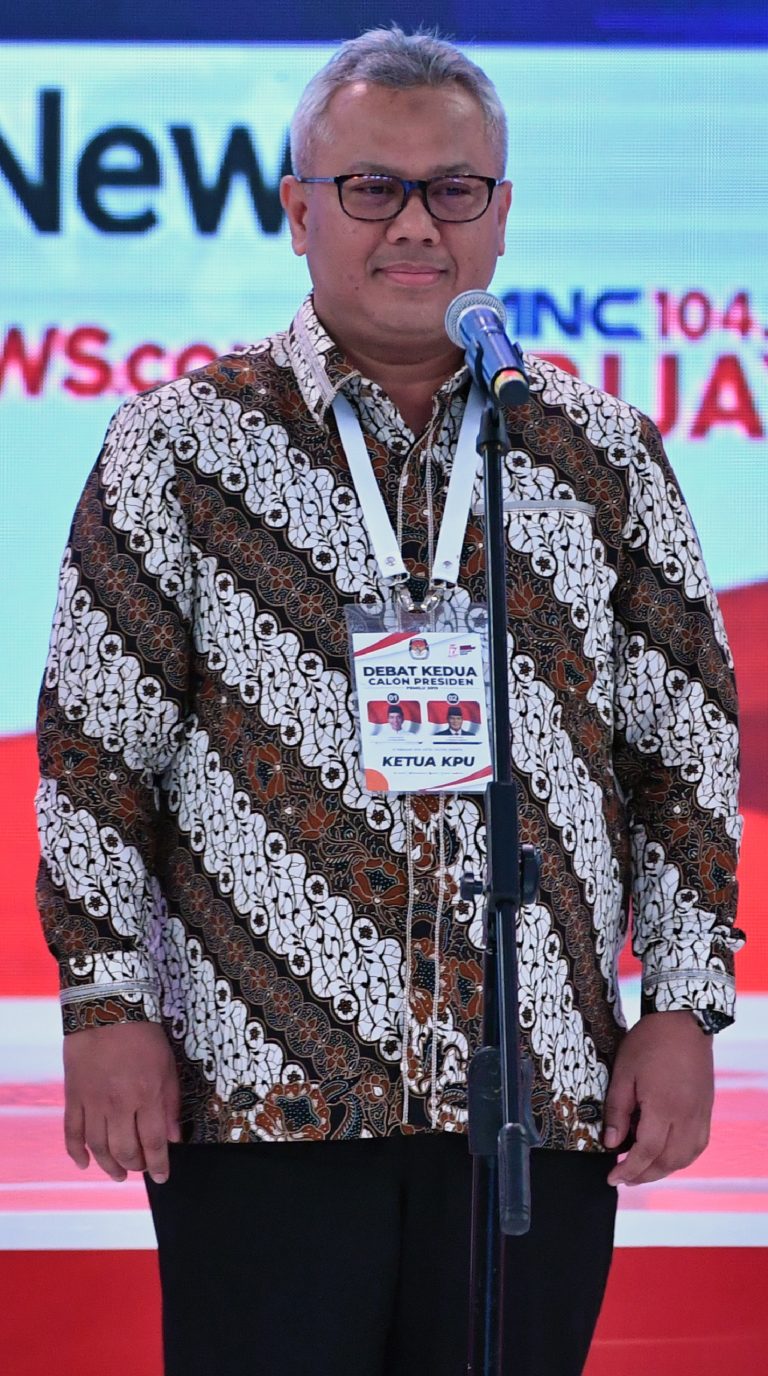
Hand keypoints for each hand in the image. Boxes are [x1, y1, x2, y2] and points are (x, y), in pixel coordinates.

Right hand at [63, 1021, 181, 1183]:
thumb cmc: (143, 1034)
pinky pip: (72, 1132)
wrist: (106, 1007)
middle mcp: (118, 1104)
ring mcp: (93, 1102)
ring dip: (109, 1166)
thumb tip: (174, 1137)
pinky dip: (76, 1152)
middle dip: (136, 1166)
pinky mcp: (74, 1096)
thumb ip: (170, 1103)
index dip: (159, 1165)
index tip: (163, 1176)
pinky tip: (84, 1163)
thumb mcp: (168, 1065)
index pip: (153, 1143)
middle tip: (141, 1169)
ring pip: (98, 1147)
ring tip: (118, 1173)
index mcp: (146, 1095)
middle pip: (125, 1150)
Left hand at [603, 1010, 713, 1185]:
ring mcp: (700, 1114)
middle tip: (623, 1177)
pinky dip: (681, 1157)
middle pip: (667, 1161)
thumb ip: (617, 1111)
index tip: (612, 1178)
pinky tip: (665, 1154)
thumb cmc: (650, 1042)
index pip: (646, 1152)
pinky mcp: (706, 1109)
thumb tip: (611, 1144)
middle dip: (644, 1176)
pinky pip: (697, 1145)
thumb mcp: (623, 1072)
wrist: (684, 1021)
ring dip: (663, 1169)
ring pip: (685, 1157)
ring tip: (642, 1169)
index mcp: (663, 1107)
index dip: (628, 1170)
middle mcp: (686, 1116)